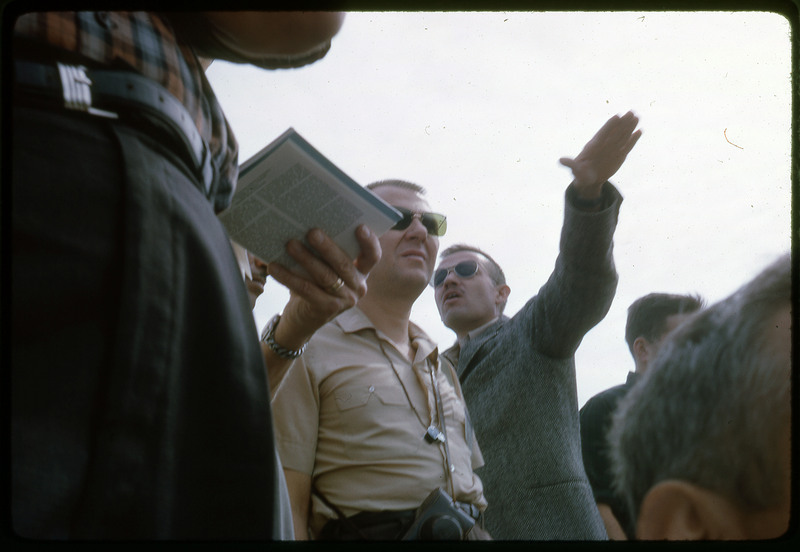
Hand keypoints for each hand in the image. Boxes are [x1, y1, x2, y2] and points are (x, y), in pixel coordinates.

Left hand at [266, 225, 380, 348]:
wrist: (303, 319)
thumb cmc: (314, 284)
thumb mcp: (324, 267)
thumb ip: (324, 252)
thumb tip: (305, 226)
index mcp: (361, 272)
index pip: (372, 256)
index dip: (369, 242)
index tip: (360, 227)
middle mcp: (358, 287)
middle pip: (344, 264)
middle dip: (327, 247)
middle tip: (312, 232)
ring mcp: (344, 301)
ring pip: (325, 276)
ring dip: (306, 258)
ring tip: (290, 244)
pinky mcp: (327, 310)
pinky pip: (307, 290)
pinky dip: (289, 277)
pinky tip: (274, 267)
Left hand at [559, 111, 641, 197]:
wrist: (588, 180)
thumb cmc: (580, 173)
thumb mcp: (575, 169)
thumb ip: (570, 164)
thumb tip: (561, 160)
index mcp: (593, 146)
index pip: (602, 134)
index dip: (609, 126)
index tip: (616, 117)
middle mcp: (604, 145)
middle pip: (614, 132)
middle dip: (622, 123)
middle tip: (631, 112)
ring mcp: (612, 149)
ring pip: (622, 136)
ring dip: (629, 127)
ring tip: (636, 117)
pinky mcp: (619, 155)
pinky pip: (627, 146)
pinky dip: (633, 140)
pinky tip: (639, 131)